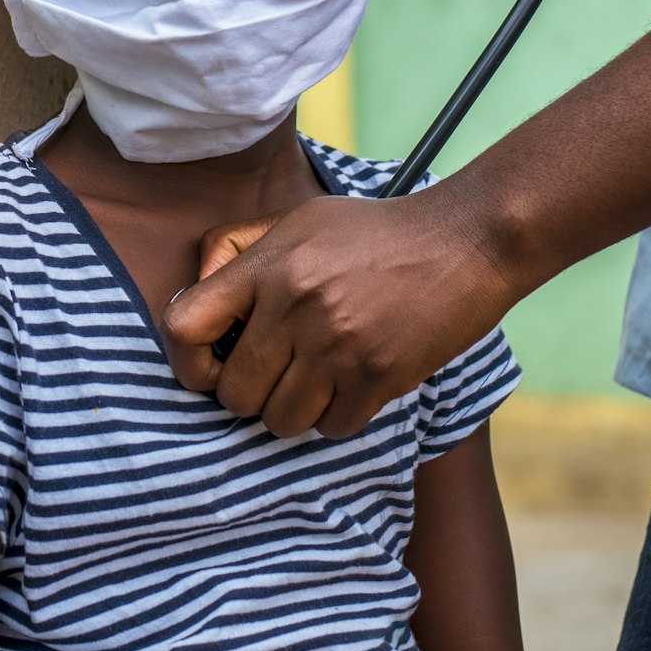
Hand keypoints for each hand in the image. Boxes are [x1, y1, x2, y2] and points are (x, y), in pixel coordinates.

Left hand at [161, 182, 519, 437]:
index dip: (187, 362)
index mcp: (268, 265)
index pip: (184, 327)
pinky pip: (332, 428)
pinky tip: (352, 387)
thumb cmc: (376, 233)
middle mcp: (295, 305)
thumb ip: (243, 255)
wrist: (465, 242)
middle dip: (249, 395)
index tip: (210, 366)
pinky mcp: (378, 376)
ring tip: (315, 384)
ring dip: (293, 412)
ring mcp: (337, 344)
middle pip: (235, 393)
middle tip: (276, 378)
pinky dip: (337, 417)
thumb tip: (196, 295)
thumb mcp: (301, 221)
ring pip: (280, 421)